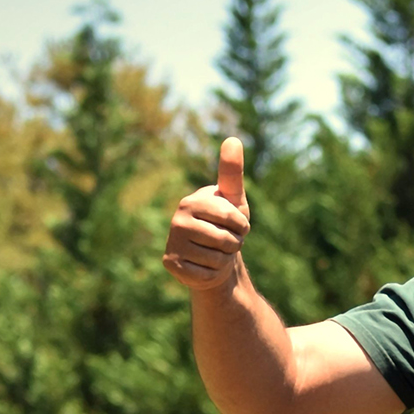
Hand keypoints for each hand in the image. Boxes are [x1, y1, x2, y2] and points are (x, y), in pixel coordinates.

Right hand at [163, 137, 249, 292]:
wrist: (214, 256)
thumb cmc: (226, 224)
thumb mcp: (234, 198)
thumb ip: (232, 172)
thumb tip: (233, 138)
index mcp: (191, 202)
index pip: (230, 217)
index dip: (242, 227)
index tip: (238, 226)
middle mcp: (177, 220)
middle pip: (224, 240)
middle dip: (234, 245)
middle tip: (226, 242)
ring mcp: (172, 243)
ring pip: (217, 260)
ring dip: (224, 260)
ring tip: (216, 252)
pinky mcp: (171, 265)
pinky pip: (206, 275)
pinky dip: (213, 274)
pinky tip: (206, 266)